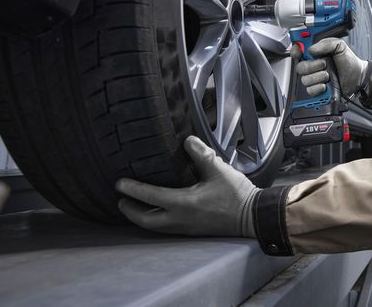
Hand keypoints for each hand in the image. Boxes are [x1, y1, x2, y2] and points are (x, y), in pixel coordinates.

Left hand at [115, 136, 258, 237]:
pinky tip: (158, 213)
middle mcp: (179, 219)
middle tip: (121, 199)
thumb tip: (187, 140)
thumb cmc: (236, 194)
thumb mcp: (218, 169)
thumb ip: (201, 154)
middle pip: (145, 219)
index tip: (119, 183)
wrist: (252, 216)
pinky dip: (155, 221)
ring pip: (154, 227)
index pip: (150, 196)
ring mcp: (185, 228)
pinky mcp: (192, 231)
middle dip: (130, 210)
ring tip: (134, 207)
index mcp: (183, 203)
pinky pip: (165, 228)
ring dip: (141, 217)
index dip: (132, 189)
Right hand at [291, 38, 367, 97]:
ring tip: (328, 75)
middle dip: (312, 66)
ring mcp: (314, 78)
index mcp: (315, 53)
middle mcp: (312, 66)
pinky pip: (310, 90)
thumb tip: (311, 48)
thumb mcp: (340, 46)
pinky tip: (326, 85)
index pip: (298, 51)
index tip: (299, 52)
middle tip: (324, 64)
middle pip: (299, 67)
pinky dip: (318, 88)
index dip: (296, 51)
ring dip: (318, 77)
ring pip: (305, 79)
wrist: (358, 77)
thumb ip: (326, 43)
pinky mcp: (317, 90)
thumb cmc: (349, 61)